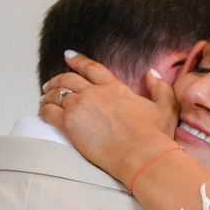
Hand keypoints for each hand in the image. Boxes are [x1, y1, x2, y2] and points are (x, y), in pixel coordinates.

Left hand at [40, 51, 178, 185]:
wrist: (142, 154)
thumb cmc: (155, 135)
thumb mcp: (166, 107)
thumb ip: (160, 87)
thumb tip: (152, 73)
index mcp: (116, 88)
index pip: (91, 68)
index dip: (78, 60)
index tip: (68, 55)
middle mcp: (96, 93)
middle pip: (69, 79)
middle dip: (57, 79)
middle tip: (50, 83)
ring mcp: (81, 107)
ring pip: (57, 94)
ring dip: (48, 95)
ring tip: (45, 98)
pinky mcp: (70, 125)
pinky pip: (49, 112)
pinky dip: (44, 110)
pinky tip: (43, 112)